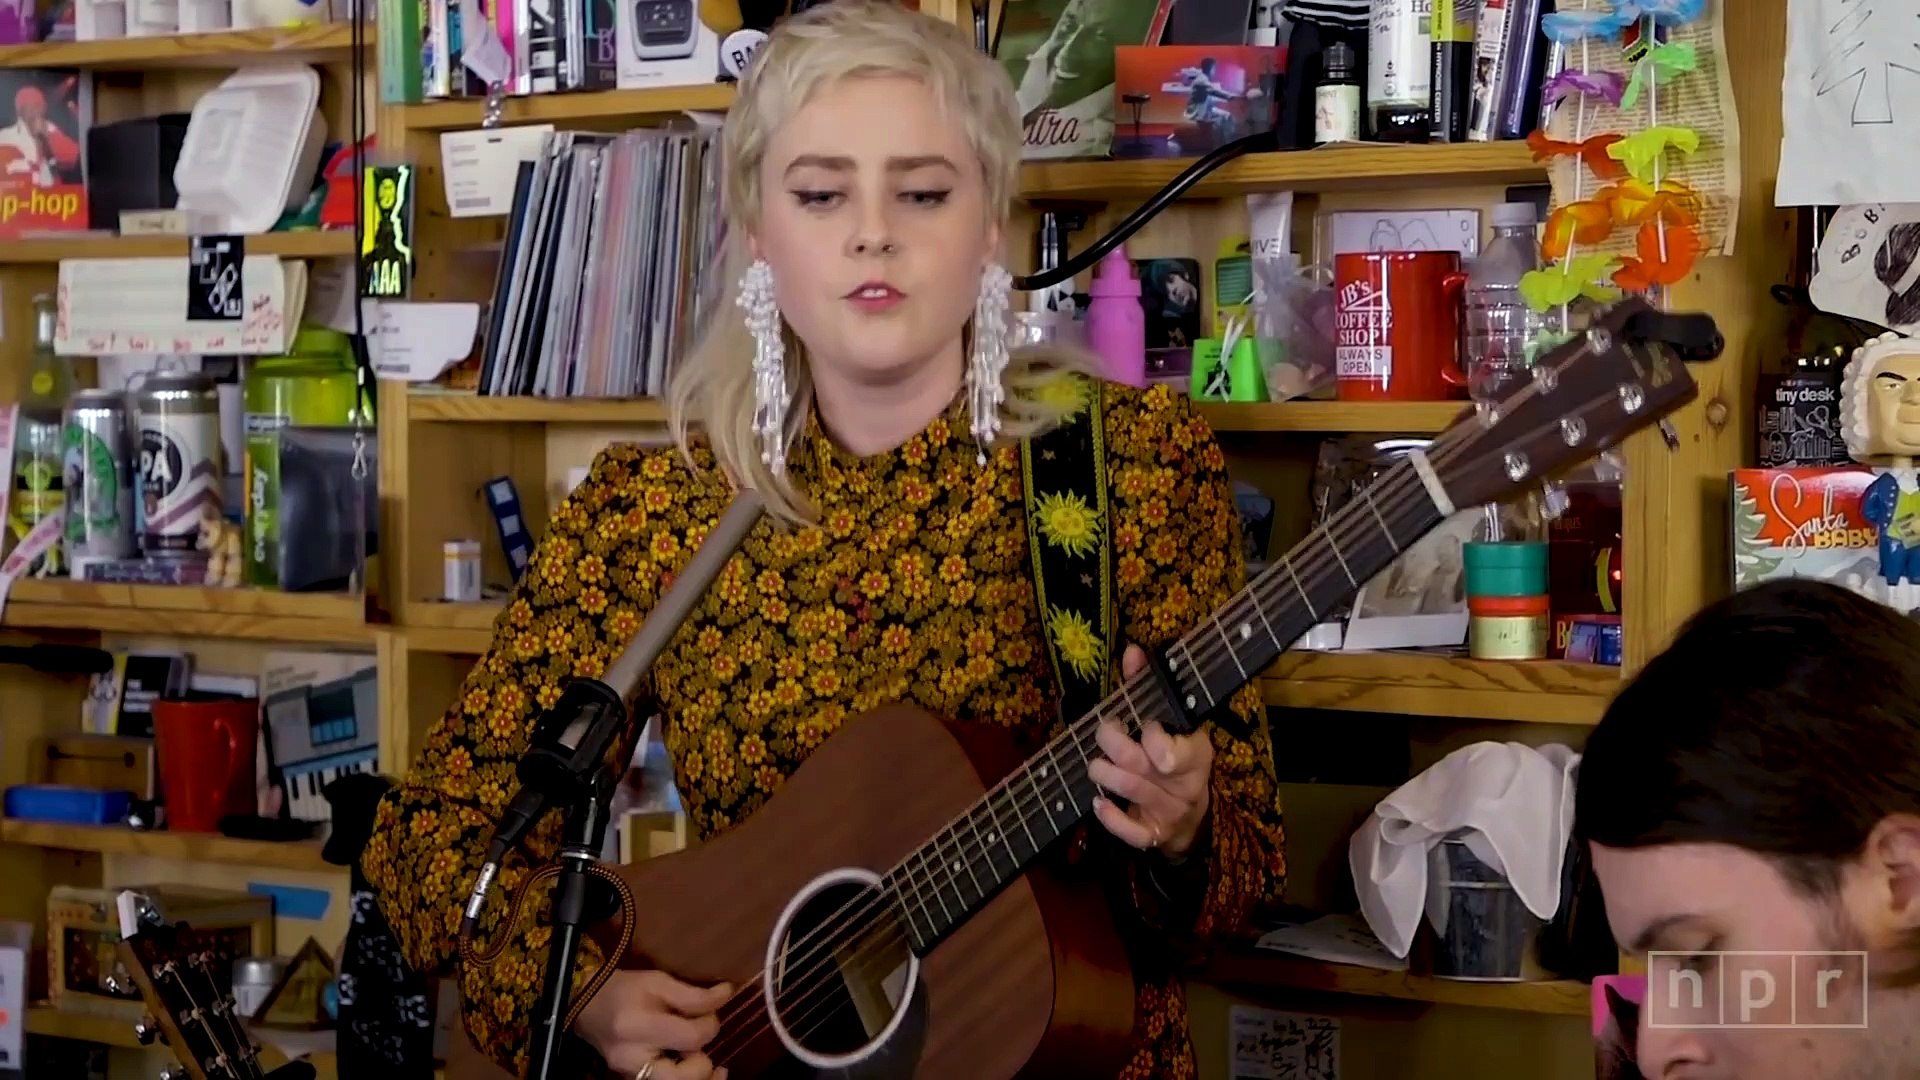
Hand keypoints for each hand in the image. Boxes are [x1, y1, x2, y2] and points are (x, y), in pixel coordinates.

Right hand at [574, 968, 732, 1079]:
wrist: (587, 1005)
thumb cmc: (624, 990)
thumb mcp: (657, 982)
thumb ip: (693, 995)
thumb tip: (727, 994)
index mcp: (639, 1028)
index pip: (691, 1038)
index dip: (711, 1025)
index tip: (711, 1012)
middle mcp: (632, 1059)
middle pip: (682, 1079)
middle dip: (703, 1065)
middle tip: (703, 1048)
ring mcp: (629, 1074)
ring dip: (698, 1077)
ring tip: (707, 1064)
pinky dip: (684, 1078)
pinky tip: (694, 1067)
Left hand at [1088, 644, 1214, 857]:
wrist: (1190, 814)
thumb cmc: (1174, 756)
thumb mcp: (1169, 722)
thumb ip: (1147, 687)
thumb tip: (1132, 651)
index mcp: (1196, 754)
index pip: (1179, 750)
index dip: (1155, 737)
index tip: (1145, 725)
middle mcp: (1185, 785)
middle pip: (1145, 766)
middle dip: (1116, 745)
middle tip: (1104, 733)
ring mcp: (1169, 812)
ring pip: (1134, 793)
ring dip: (1106, 774)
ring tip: (1096, 764)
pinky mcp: (1152, 835)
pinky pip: (1132, 834)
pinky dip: (1111, 818)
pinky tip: (1098, 802)